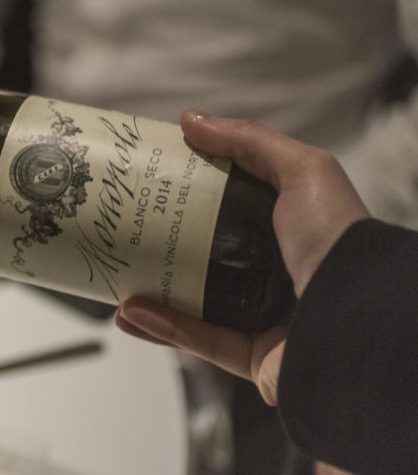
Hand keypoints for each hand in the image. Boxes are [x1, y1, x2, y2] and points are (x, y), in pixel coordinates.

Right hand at [115, 109, 368, 403]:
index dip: (190, 188)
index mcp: (289, 225)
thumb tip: (192, 120)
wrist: (358, 326)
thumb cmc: (339, 243)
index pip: (230, 201)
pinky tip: (130, 312)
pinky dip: (162, 327)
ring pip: (193, 300)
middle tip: (122, 226)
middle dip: (160, 241)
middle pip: (204, 251)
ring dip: (151, 289)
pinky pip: (198, 340)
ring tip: (115, 274)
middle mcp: (276, 268)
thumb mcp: (304, 172)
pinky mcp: (253, 355)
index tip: (149, 177)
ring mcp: (263, 313)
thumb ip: (250, 141)